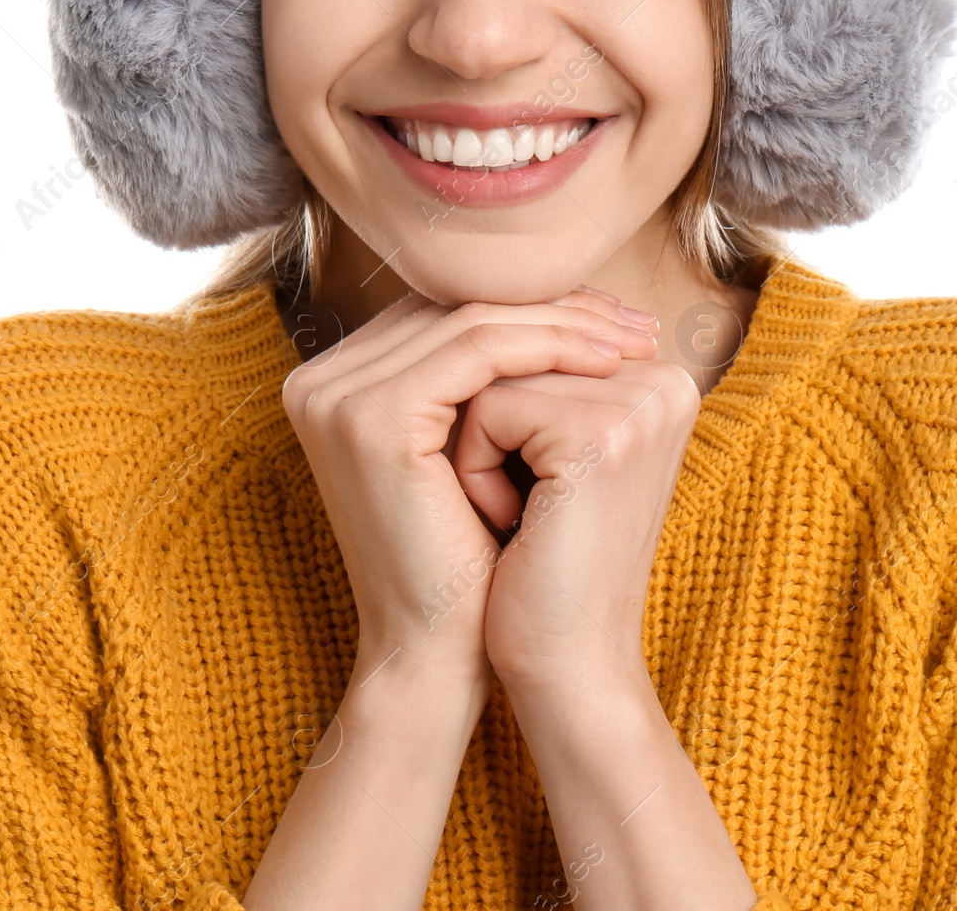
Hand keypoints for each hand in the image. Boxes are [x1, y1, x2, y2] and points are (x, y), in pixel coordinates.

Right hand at [280, 286, 660, 688]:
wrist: (435, 656)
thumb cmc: (469, 559)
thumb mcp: (472, 451)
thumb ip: (486, 378)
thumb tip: (573, 300)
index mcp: (334, 381)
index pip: (446, 310)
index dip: (534, 305)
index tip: (614, 317)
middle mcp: (318, 380)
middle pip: (457, 305)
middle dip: (558, 306)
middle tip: (638, 321)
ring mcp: (337, 396)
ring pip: (473, 320)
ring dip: (566, 322)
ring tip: (636, 342)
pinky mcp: (372, 417)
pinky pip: (478, 352)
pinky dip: (549, 347)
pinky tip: (607, 363)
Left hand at [447, 308, 701, 691]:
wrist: (564, 665)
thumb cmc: (537, 560)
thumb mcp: (539, 447)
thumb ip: (530, 369)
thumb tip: (462, 295)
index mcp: (657, 374)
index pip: (534, 328)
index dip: (494, 397)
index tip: (522, 476)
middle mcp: (665, 375)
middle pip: (512, 342)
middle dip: (482, 417)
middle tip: (510, 497)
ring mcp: (641, 401)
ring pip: (493, 371)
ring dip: (474, 442)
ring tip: (511, 508)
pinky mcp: (604, 433)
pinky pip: (490, 408)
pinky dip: (475, 467)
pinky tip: (513, 523)